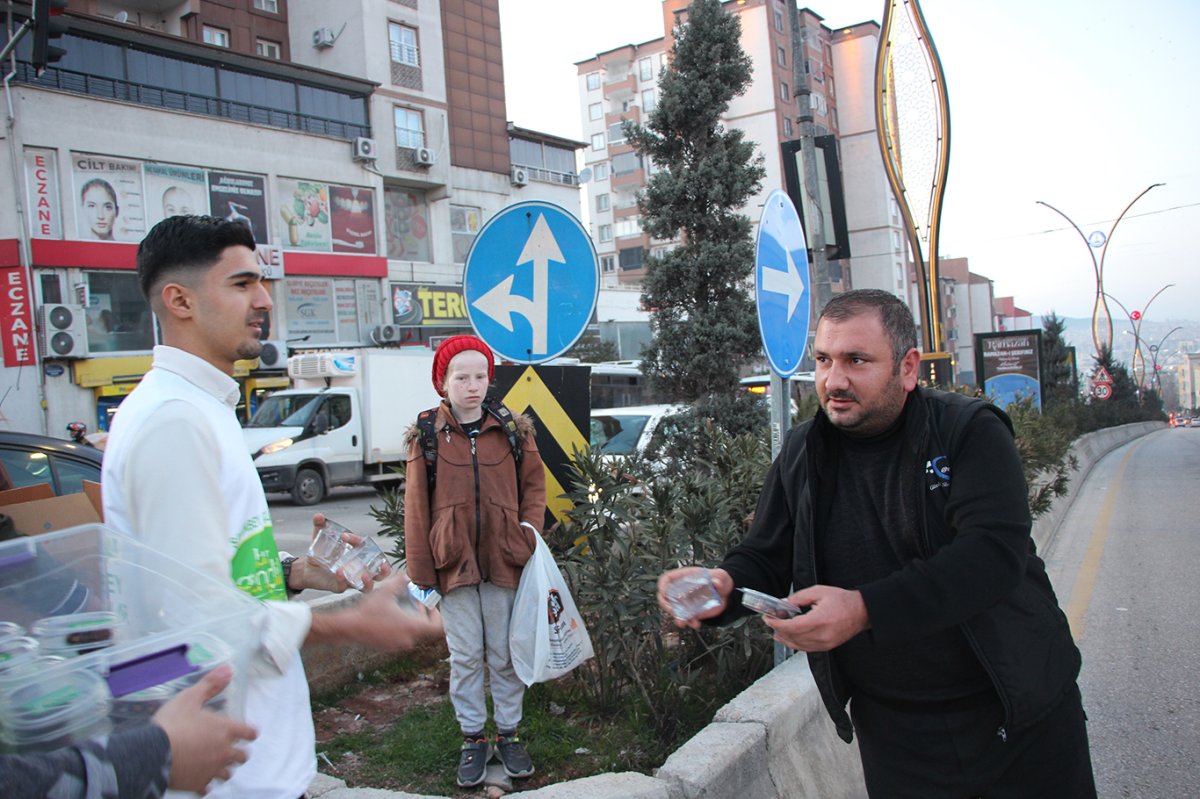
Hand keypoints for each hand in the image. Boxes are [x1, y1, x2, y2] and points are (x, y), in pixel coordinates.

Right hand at [151, 664, 256, 792]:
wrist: (152, 754)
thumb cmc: (172, 723)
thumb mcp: (190, 697)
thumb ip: (210, 685)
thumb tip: (228, 669)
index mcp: (226, 730)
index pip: (250, 733)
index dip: (249, 732)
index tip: (247, 733)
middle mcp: (224, 752)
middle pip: (242, 756)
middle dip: (238, 753)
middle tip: (230, 750)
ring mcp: (211, 770)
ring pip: (227, 774)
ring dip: (223, 769)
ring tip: (214, 764)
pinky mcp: (197, 785)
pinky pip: (207, 788)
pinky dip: (204, 784)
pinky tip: (198, 779)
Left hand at [294, 514, 391, 593]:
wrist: (306, 568)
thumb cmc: (320, 553)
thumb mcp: (320, 538)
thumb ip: (320, 526)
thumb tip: (318, 516)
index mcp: (358, 554)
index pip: (365, 547)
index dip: (357, 541)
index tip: (344, 536)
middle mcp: (358, 568)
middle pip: (380, 572)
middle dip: (385, 569)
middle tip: (383, 564)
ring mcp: (350, 579)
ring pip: (368, 586)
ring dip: (369, 582)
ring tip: (365, 575)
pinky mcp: (339, 586)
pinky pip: (345, 587)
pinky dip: (343, 581)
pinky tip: (339, 573)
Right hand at [321, 570, 443, 650]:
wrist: (350, 627)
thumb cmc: (368, 611)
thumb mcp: (385, 591)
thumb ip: (399, 581)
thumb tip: (406, 575)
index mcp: (411, 627)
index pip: (437, 628)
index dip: (438, 616)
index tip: (430, 606)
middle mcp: (408, 639)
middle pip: (425, 629)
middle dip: (422, 614)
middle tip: (416, 601)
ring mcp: (399, 645)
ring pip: (413, 633)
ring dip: (412, 619)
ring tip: (403, 607)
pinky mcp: (390, 647)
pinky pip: (402, 637)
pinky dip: (402, 627)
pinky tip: (392, 616)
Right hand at [656, 566, 734, 629]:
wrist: (725, 592)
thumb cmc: (718, 580)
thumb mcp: (720, 576)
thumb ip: (718, 579)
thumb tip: (716, 583)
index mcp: (684, 577)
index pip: (667, 579)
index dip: (662, 585)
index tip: (663, 592)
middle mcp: (682, 590)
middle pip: (666, 597)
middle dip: (667, 605)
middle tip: (673, 611)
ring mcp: (685, 601)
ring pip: (674, 610)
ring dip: (677, 617)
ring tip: (683, 622)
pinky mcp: (691, 611)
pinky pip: (685, 618)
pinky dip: (689, 622)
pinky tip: (695, 624)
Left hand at [762, 585, 868, 651]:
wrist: (862, 611)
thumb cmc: (844, 601)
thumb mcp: (819, 591)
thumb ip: (799, 598)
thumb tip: (784, 603)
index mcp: (819, 620)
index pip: (791, 627)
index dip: (777, 624)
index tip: (769, 619)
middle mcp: (822, 635)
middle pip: (793, 637)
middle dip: (779, 629)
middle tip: (771, 621)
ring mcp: (825, 643)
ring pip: (799, 646)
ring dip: (785, 639)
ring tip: (777, 632)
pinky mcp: (827, 647)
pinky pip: (807, 649)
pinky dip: (796, 644)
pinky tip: (789, 639)